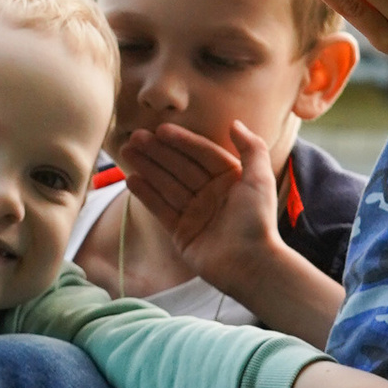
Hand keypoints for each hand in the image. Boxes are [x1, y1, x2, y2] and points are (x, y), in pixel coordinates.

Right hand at [122, 116, 277, 287]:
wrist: (250, 264)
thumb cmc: (257, 221)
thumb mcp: (259, 179)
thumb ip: (251, 149)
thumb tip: (235, 123)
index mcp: (229, 179)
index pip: (201, 153)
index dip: (182, 141)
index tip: (161, 130)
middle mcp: (210, 194)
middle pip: (179, 167)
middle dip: (157, 152)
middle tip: (135, 137)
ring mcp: (194, 213)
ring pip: (166, 184)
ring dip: (147, 167)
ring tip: (127, 151)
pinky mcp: (181, 232)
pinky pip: (161, 209)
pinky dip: (146, 195)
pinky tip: (131, 179)